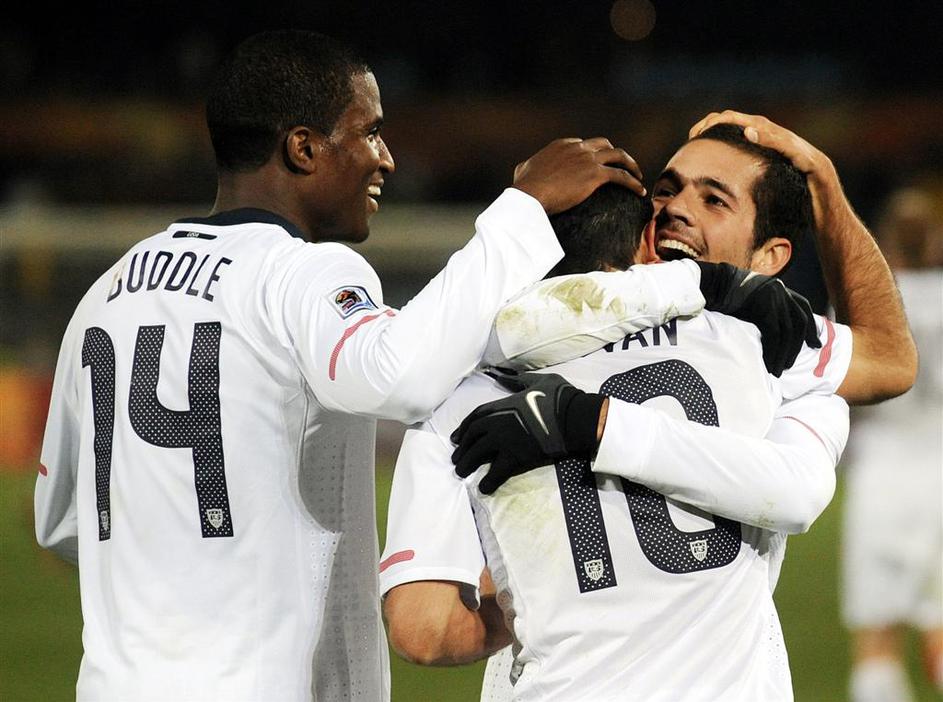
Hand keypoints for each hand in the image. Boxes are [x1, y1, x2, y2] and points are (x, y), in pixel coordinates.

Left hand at [451, 370, 605, 493]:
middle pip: (472, 436)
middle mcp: (499, 422)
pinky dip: (489, 480)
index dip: (463, 428)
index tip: (456, 438)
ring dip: (467, 464)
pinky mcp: (517, 456)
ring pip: (478, 453)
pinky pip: (497, 471)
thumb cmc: (560, 397)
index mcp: (503, 405)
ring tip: (461, 473)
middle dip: (462, 448)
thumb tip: (502, 376)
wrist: (575, 417)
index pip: (475, 417)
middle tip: (456, 459)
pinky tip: (483, 487)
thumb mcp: (537, 381)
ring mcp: (506, 439)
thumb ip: (517, 380)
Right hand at [512, 137, 644, 214]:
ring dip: (630, 164)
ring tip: (638, 175)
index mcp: (562, 145)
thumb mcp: (523, 170)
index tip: (597, 163)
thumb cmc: (524, 187)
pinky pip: (621, 176)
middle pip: (603, 144)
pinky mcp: (596, 174)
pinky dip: (633, 182)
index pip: (583, 144)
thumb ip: (528, 166)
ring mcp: (588, 159)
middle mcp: (578, 148)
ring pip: (618, 155)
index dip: (592, 153)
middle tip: (621, 165)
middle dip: (614, 153)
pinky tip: (639, 191)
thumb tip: (524, 169)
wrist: (531, 195)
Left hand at [687, 110, 840, 223]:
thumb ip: (751, 188)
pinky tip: (751, 134)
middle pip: (760, 125)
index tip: (696, 133)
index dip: (725, 128)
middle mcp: (794, 149)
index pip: (750, 133)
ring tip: (725, 120)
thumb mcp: (767, 199)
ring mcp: (808, 155)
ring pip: (776, 132)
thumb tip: (719, 196)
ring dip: (749, 124)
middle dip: (730, 120)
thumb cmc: (800, 216)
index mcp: (779, 156)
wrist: (833, 227)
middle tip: (704, 124)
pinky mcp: (817, 167)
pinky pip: (793, 150)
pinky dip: (773, 141)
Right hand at [696, 261, 820, 376]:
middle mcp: (782, 292)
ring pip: (787, 332)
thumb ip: (768, 308)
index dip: (811, 328)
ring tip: (778, 370)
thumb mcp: (754, 298)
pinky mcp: (765, 309)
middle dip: (797, 346)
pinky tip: (768, 362)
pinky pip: (774, 334)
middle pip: (799, 322)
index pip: (803, 309)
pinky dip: (773, 351)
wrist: (715, 285)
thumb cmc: (729, 295)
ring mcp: (774, 300)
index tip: (816, 345)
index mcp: (781, 289)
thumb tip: (774, 330)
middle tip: (789, 364)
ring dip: (784, 354)